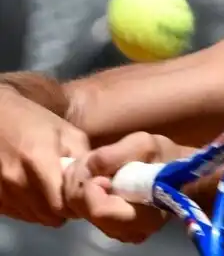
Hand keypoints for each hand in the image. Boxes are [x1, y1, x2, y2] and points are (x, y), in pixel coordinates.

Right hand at [0, 86, 89, 226]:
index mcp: (38, 161)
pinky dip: (30, 209)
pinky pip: (18, 214)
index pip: (61, 205)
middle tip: (71, 196)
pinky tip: (37, 192)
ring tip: (54, 191)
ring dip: (47, 210)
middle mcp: (16, 180)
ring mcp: (1, 190)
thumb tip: (99, 180)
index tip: (83, 196)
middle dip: (64, 210)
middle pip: (48, 216)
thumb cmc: (35, 121)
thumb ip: (84, 158)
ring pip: (32, 218)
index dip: (76, 204)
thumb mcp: (67, 132)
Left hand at [63, 132, 187, 243]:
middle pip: (81, 209)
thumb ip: (115, 155)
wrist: (178, 171)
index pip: (100, 211)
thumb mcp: (145, 144)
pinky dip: (80, 189)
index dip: (93, 186)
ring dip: (79, 182)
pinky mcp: (105, 225)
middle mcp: (125, 232)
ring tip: (97, 166)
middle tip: (96, 161)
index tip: (105, 172)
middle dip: (81, 180)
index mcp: (141, 218)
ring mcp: (114, 231)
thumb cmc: (166, 158)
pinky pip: (79, 208)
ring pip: (75, 208)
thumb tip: (89, 166)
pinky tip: (96, 177)